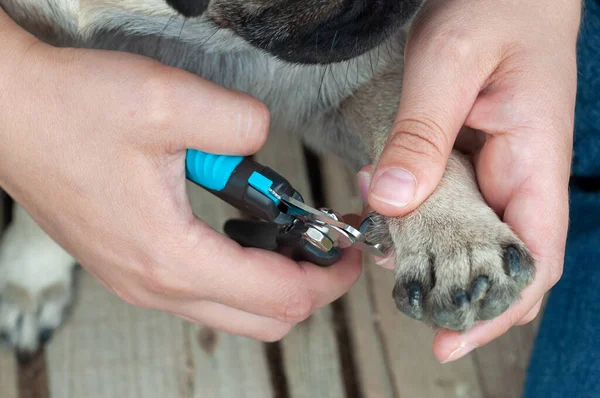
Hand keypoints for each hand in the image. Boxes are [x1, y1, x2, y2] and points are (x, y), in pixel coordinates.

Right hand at [0, 11, 361, 340]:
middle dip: (310, 289)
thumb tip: (261, 142)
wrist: (10, 114)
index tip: (352, 251)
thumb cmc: (72, 111)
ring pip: (233, 311)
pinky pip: (202, 292)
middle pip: (263, 320)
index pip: (280, 296)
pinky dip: (238, 273)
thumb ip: (241, 125)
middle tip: (330, 250)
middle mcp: (156, 285)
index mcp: (172, 256)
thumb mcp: (171, 101)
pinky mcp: (131, 267)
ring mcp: (140, 282)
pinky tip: (242, 232)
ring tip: (291, 236)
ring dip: (273, 282)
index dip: (330, 277)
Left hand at [360, 0, 580, 360]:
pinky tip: (384, 215)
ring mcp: (498, 167)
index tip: (449, 341)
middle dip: (450, 288)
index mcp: (535, 161)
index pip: (530, 260)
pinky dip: (419, 218)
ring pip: (468, 234)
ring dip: (428, 254)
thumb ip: (421, 135)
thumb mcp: (448, 64)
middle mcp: (521, 174)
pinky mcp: (473, 155)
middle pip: (496, 258)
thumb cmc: (495, 5)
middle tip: (397, 294)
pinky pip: (450, 201)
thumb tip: (391, 201)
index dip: (494, 310)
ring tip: (382, 251)